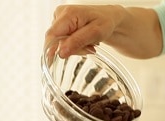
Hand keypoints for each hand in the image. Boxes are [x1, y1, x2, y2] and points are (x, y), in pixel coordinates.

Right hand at [44, 5, 162, 59]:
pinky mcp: (62, 25)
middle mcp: (60, 14)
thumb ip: (77, 42)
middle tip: (89, 50)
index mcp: (67, 13)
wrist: (113, 18)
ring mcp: (60, 19)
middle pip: (55, 40)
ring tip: (91, 45)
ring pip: (59, 42)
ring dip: (74, 48)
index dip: (52, 50)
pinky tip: (86, 43)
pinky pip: (63, 41)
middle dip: (70, 49)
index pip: (51, 35)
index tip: (58, 62)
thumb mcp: (96, 33)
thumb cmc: (107, 22)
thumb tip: (60, 52)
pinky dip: (74, 46)